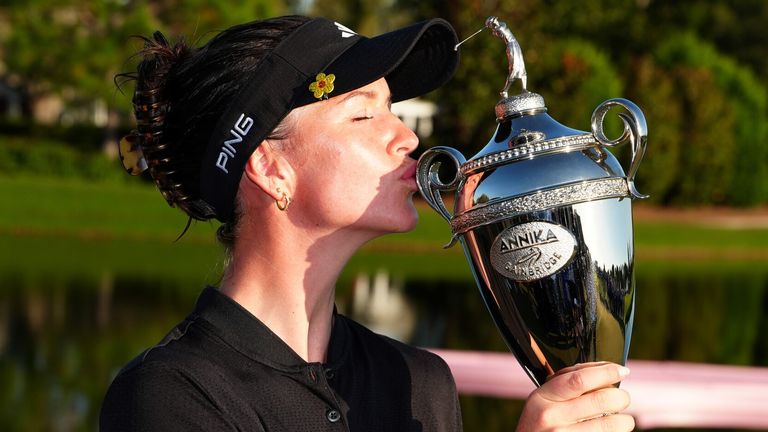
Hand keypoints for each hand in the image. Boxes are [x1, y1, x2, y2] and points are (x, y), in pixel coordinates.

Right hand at [516, 362, 633, 430]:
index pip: (579, 380)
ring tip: (622, 419)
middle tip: (622, 398)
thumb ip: (568, 382)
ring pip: (611, 424)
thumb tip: (606, 370)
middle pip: (600, 400)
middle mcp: (552, 417)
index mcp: (544, 397)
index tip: (621, 371)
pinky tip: (610, 431)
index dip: (606, 373)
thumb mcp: (544, 398)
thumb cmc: (540, 423)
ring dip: (625, 420)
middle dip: (620, 397)